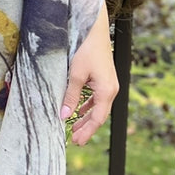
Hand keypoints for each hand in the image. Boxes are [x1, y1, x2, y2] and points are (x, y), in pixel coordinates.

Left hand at [61, 4, 117, 145]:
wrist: (96, 32)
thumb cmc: (87, 51)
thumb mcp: (76, 75)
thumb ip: (71, 96)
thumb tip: (64, 115)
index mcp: (106, 91)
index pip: (97, 118)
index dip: (87, 131)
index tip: (77, 141)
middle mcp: (111, 90)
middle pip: (99, 115)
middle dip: (87, 128)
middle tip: (75, 140)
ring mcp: (109, 85)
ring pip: (98, 108)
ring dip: (86, 118)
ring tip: (75, 129)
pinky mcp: (104, 81)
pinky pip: (96, 99)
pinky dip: (87, 107)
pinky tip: (78, 112)